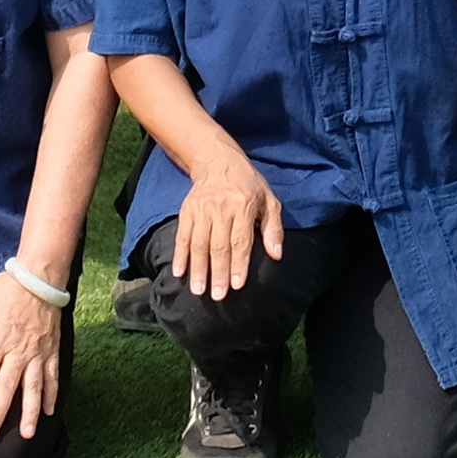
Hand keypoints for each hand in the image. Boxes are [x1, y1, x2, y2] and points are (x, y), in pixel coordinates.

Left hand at [0, 267, 68, 438]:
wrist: (41, 277)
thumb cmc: (8, 290)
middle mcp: (18, 351)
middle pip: (7, 386)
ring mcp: (38, 353)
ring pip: (33, 388)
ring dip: (30, 412)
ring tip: (26, 434)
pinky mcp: (52, 351)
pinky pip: (53, 377)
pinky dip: (52, 395)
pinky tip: (50, 412)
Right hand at [170, 160, 285, 304]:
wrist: (218, 161)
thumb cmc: (248, 185)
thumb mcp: (269, 200)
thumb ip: (274, 228)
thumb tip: (276, 255)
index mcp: (243, 206)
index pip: (240, 240)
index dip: (239, 264)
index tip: (237, 285)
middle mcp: (221, 208)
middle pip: (219, 246)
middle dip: (218, 273)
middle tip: (218, 296)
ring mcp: (201, 210)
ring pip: (199, 243)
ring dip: (198, 269)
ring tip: (198, 290)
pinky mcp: (187, 211)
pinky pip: (182, 236)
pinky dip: (180, 255)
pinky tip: (179, 272)